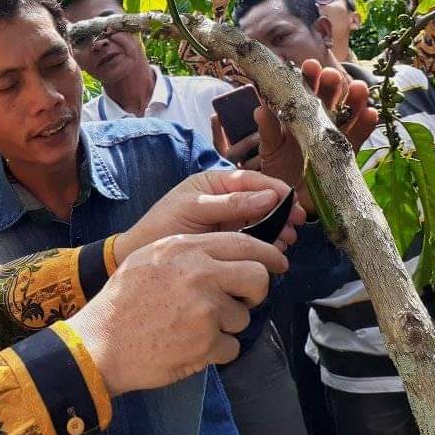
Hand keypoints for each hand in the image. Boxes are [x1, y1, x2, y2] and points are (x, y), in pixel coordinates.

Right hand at [69, 230, 289, 395]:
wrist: (101, 343)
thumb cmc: (121, 301)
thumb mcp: (148, 259)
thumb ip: (186, 252)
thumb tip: (225, 256)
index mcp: (184, 249)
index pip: (243, 243)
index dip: (267, 254)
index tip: (278, 263)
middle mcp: (199, 274)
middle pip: (258, 277)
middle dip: (256, 292)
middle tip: (242, 301)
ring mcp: (205, 309)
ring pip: (244, 317)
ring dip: (227, 326)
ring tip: (193, 328)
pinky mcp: (207, 342)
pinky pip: (232, 347)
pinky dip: (216, 351)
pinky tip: (189, 346)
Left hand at [113, 169, 305, 262]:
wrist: (139, 254)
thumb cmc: (161, 226)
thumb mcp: (194, 210)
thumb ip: (230, 203)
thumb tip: (270, 196)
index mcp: (213, 182)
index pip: (251, 180)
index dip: (275, 190)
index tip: (293, 203)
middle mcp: (223, 198)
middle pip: (261, 200)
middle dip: (280, 213)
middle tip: (294, 228)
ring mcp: (226, 219)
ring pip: (260, 220)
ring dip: (276, 229)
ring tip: (285, 242)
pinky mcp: (226, 239)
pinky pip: (252, 237)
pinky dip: (265, 242)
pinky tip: (273, 249)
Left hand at [211, 61, 377, 212]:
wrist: (289, 201)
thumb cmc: (278, 171)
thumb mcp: (270, 149)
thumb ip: (268, 130)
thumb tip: (260, 108)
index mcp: (299, 117)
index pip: (305, 93)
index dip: (308, 79)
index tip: (308, 66)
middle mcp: (319, 123)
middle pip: (329, 99)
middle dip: (331, 85)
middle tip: (330, 75)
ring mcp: (334, 138)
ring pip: (348, 114)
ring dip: (354, 100)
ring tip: (357, 87)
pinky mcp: (346, 155)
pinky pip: (358, 139)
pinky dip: (365, 125)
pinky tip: (370, 113)